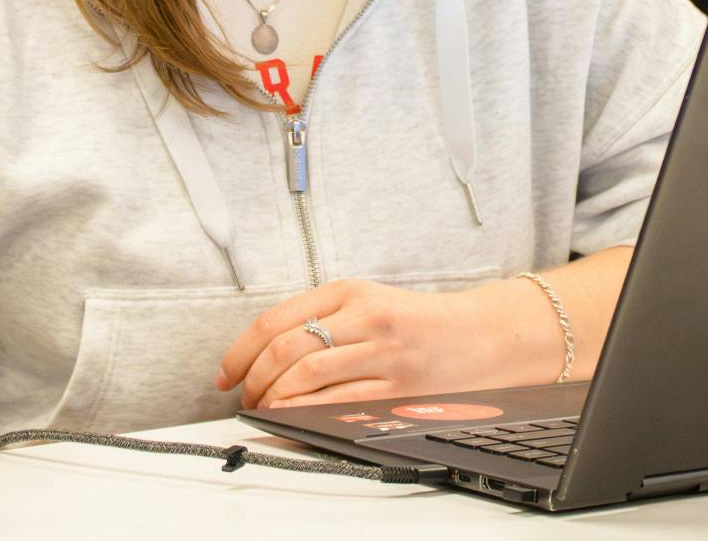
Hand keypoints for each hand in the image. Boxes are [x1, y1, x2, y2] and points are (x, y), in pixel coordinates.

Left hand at [216, 277, 560, 410]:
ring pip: (307, 374)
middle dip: (253, 378)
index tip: (226, 373)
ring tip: (265, 408)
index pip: (277, 318)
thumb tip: (264, 354)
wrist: (480, 336)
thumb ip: (322, 317)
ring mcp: (382, 352)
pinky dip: (304, 412)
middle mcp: (365, 315)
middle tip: (244, 396)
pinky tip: (292, 417)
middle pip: (286, 347)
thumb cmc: (419, 322)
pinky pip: (338, 402)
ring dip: (273, 397)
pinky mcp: (396, 386)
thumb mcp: (369, 301)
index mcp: (351, 290)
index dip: (241, 351)